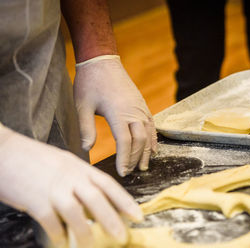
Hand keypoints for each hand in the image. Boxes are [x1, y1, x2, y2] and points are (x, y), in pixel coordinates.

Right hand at [0, 126, 142, 245]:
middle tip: (122, 236)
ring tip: (90, 244)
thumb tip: (96, 199)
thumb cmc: (36, 159)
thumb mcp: (64, 163)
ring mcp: (53, 188)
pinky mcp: (35, 200)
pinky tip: (60, 240)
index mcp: (80, 167)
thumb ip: (81, 178)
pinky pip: (51, 221)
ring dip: (84, 231)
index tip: (137, 215)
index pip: (108, 184)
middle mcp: (70, 177)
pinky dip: (58, 233)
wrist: (5, 150)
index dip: (125, 201)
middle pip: (97, 200)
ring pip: (76, 213)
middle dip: (112, 219)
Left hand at [74, 55, 156, 175]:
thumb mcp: (82, 105)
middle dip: (136, 159)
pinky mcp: (142, 104)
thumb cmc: (90, 82)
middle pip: (140, 141)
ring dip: (147, 152)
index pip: (125, 143)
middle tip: (130, 172)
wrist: (102, 60)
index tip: (122, 172)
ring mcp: (140, 108)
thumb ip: (86, 128)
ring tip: (144, 166)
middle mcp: (133, 112)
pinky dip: (154, 138)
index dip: (125, 159)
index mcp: (118, 113)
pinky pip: (152, 125)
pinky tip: (153, 148)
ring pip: (148, 134)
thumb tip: (86, 149)